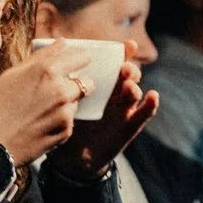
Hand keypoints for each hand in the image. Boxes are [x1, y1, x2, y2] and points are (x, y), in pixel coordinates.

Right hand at [0, 43, 93, 166]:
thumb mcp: (12, 74)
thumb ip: (42, 57)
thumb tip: (62, 43)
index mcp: (47, 70)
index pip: (83, 56)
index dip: (77, 60)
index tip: (72, 64)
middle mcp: (61, 90)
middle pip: (86, 81)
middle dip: (73, 84)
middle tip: (54, 90)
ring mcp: (65, 113)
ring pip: (76, 102)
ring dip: (66, 103)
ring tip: (39, 111)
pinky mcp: (65, 132)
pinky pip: (69, 121)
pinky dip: (59, 121)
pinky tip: (38, 124)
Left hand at [47, 58, 159, 182]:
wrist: (72, 158)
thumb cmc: (64, 123)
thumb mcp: (59, 100)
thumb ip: (58, 80)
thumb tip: (51, 51)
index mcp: (100, 83)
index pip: (114, 63)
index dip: (122, 53)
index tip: (126, 45)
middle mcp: (114, 93)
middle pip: (127, 74)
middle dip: (128, 68)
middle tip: (123, 68)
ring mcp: (123, 109)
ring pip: (134, 91)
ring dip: (134, 85)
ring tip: (128, 85)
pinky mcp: (130, 126)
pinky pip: (144, 114)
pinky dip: (150, 105)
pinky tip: (152, 96)